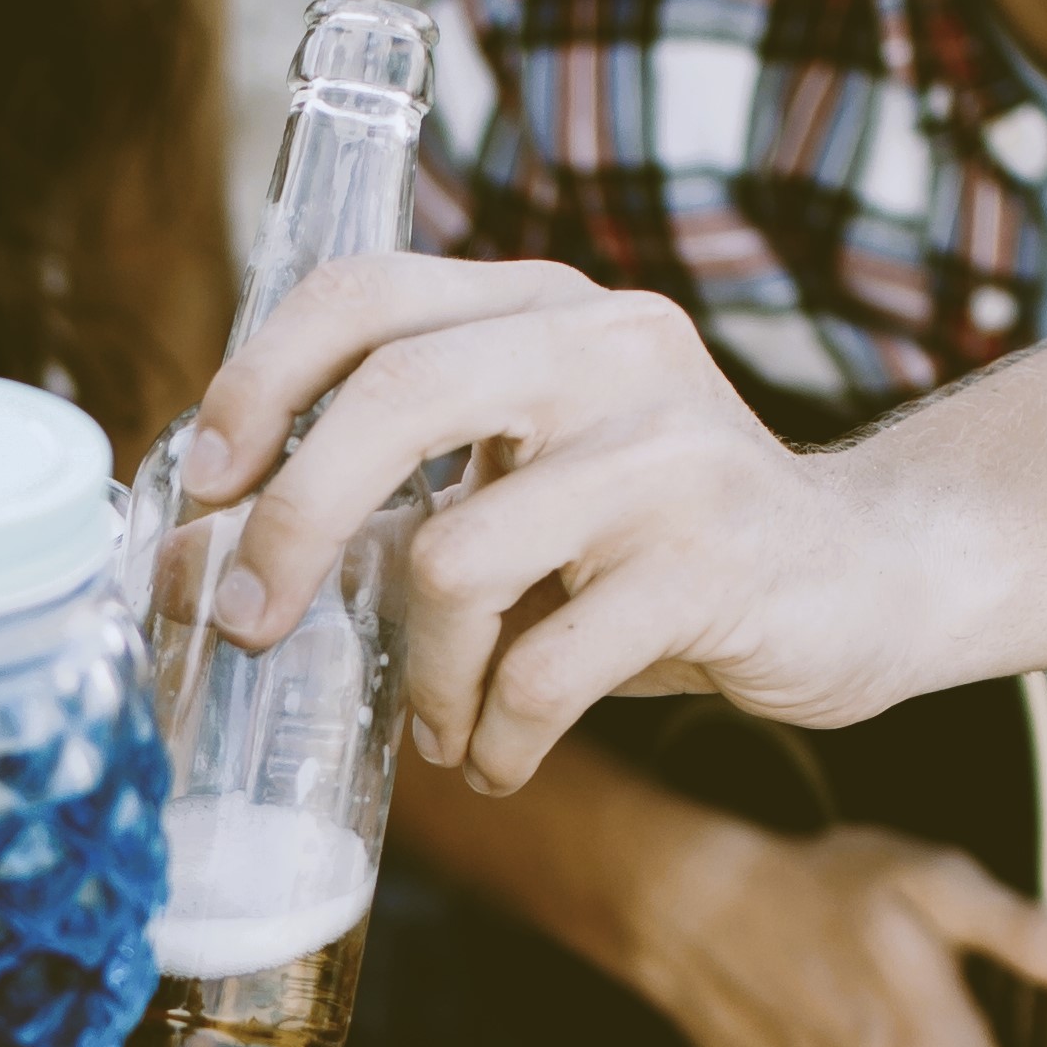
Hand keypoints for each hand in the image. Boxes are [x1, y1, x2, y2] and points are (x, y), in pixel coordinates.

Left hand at [181, 256, 939, 794]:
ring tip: (436, 723)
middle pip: (394, 397)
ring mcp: (668, 449)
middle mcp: (605, 347)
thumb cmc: (653, 541)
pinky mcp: (715, 560)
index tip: (208, 485)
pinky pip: (548, 667)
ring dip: (421, 673)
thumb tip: (182, 564)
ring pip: (457, 558)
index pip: (362, 292)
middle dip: (293, 528)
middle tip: (252, 623)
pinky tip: (501, 753)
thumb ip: (361, 518)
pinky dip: (499, 733)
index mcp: (540, 307)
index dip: (259, 381)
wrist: (864, 576)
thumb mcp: (505, 502)